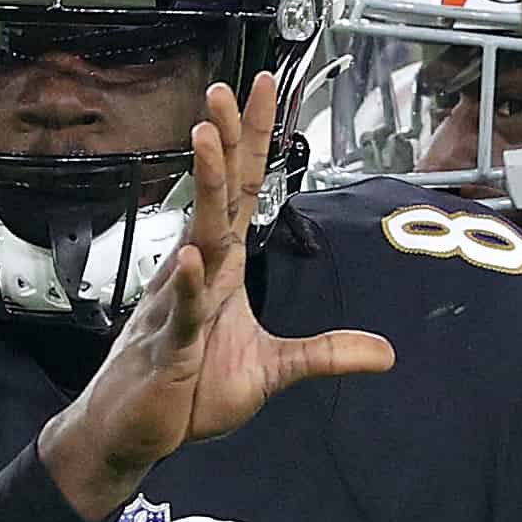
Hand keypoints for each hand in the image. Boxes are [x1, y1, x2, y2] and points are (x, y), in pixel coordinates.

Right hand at [40, 73, 395, 518]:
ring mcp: (180, 307)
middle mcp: (199, 275)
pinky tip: (194, 257)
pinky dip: (189, 286)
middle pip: (216, 197)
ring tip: (206, 138)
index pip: (240, 192)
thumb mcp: (272, 371)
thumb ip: (325, 354)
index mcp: (221, 270)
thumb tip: (386, 353)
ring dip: (203, 189)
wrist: (134, 433)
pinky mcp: (169, 348)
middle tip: (226, 89)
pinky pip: (182, 313)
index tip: (260, 88)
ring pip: (198, 238)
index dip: (251, 142)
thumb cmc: (188, 392)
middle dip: (224, 142)